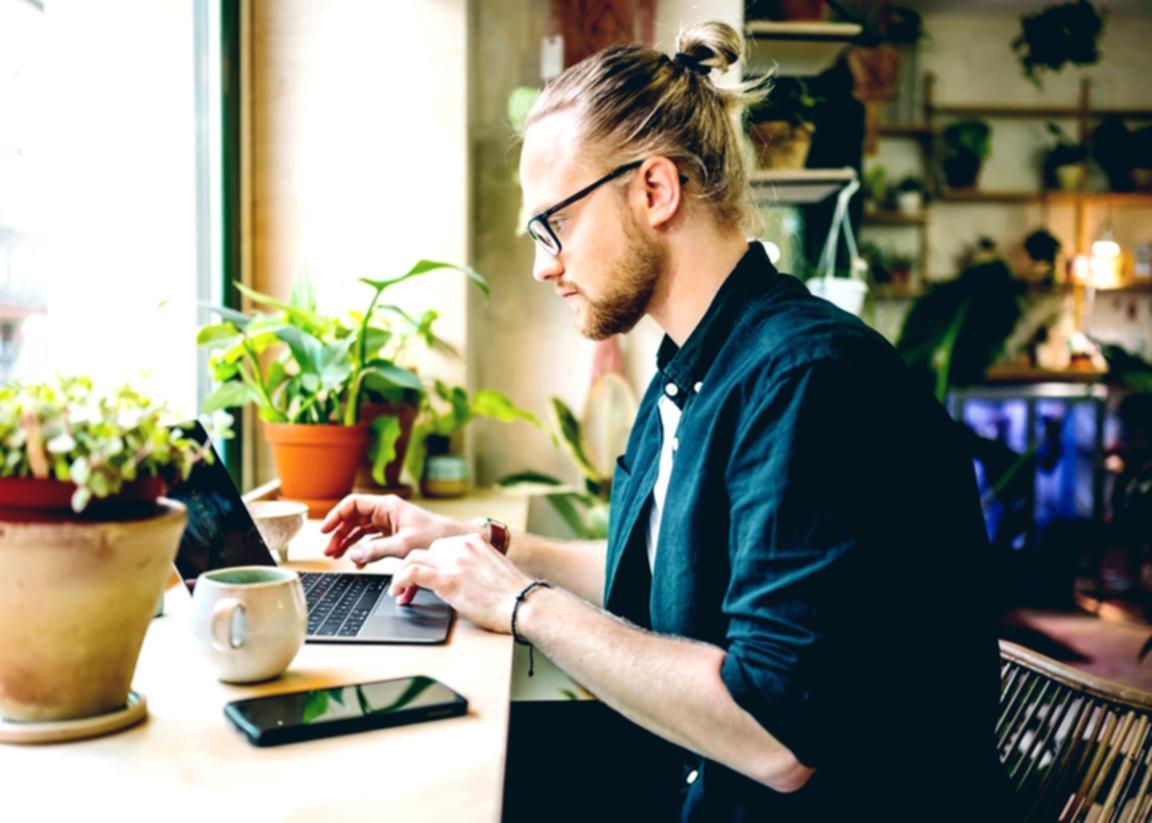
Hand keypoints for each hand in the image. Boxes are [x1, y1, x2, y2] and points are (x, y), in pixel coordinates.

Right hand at [320, 494, 472, 568]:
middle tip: (329, 551)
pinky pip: (371, 539)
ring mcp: (389, 523)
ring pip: (360, 529)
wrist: (454, 542)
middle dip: (339, 533)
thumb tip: (353, 554)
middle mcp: (386, 512)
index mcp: (387, 506)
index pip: (352, 504)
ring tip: (337, 556)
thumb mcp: (403, 545)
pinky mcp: (394, 534)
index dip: (336, 516)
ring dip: (348, 542)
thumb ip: (376, 550)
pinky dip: (362, 549)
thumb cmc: (435, 537)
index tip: (324, 530)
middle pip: (353, 518)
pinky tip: (358, 561)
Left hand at [387, 534, 533, 632]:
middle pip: (425, 549)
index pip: (441, 545)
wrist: (523, 603)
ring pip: (412, 558)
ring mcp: (453, 562)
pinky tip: (397, 592)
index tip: (423, 573)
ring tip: (396, 589)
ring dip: (400, 573)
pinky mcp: (447, 580)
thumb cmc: (513, 594)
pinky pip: (413, 574)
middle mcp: (461, 546)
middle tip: (407, 583)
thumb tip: (461, 576)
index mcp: (473, 541)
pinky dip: (399, 582)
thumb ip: (475, 565)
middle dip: (414, 566)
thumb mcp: (493, 568)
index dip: (429, 560)